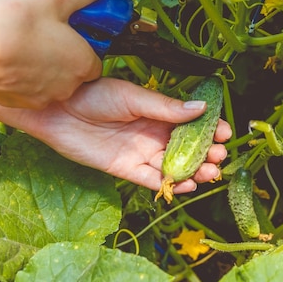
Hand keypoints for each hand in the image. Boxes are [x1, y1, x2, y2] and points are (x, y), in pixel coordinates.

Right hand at [0, 0, 118, 118]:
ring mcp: (44, 99)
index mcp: (83, 64)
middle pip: (74, 73)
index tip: (66, 32)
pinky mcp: (20, 103)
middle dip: (63, 57)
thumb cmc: (13, 22)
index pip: (94, 61)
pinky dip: (24, 78)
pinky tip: (9, 60)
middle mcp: (68, 88)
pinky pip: (29, 91)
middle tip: (42, 34)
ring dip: (44, 69)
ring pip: (52, 84)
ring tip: (24, 45)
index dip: (82, 46)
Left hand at [15, 77, 231, 193]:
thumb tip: (202, 107)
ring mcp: (140, 153)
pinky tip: (187, 186)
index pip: (190, 123)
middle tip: (219, 157)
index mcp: (157, 112)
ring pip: (173, 166)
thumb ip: (166, 107)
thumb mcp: (133, 97)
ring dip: (193, 171)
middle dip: (205, 153)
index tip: (224, 133)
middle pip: (185, 148)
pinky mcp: (126, 170)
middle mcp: (152, 134)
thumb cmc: (93, 94)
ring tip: (210, 173)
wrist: (58, 110)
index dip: (208, 129)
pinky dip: (169, 185)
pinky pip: (152, 181)